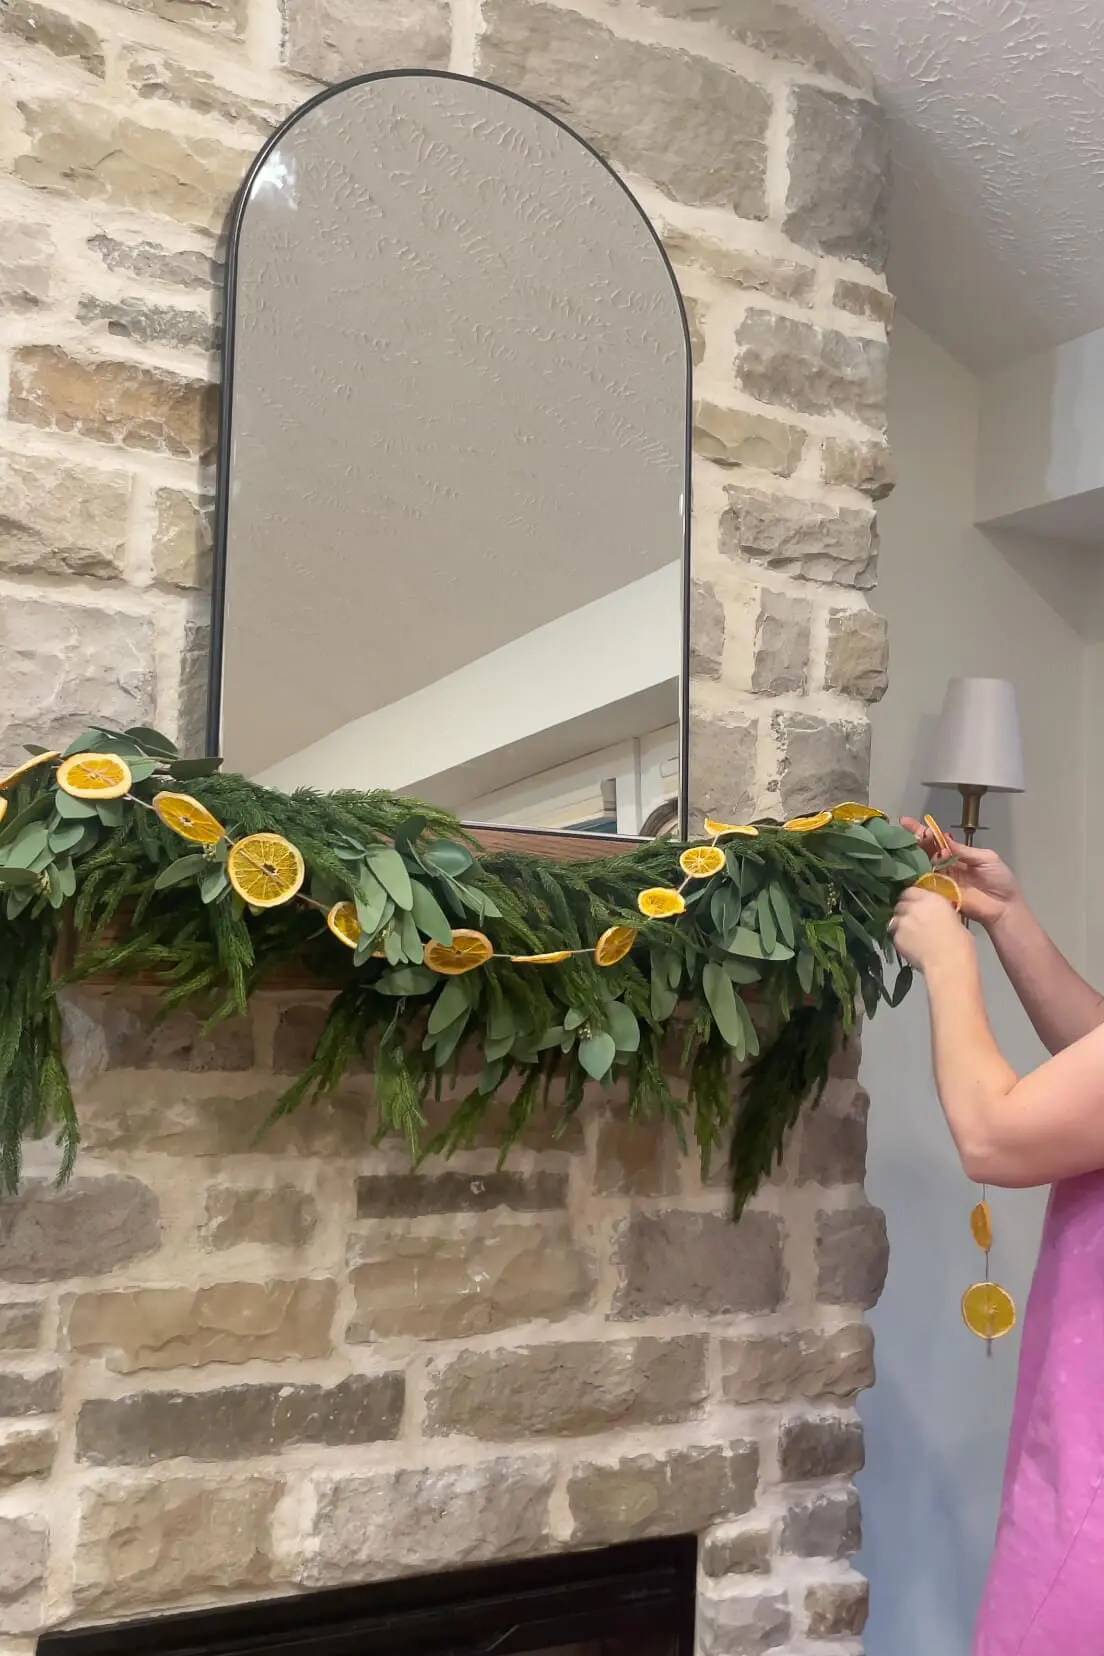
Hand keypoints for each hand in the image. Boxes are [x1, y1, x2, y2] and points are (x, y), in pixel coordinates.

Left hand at [890, 887, 973, 972]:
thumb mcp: (954, 920)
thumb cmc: (960, 944)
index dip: (911, 899)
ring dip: (900, 925)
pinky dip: (900, 939)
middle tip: (911, 922)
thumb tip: (935, 917)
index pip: (911, 891)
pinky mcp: (896, 937)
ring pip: (894, 919)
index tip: (914, 905)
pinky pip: (894, 935)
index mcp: (932, 899)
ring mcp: (903, 921)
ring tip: (909, 936)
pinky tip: (909, 947)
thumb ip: (938, 913)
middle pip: (900, 904)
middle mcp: (914, 907)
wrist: (948, 962)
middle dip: (904, 911)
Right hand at [901, 818, 1020, 930]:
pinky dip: (916, 875)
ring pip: (922, 865)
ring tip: (907, 842)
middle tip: (904, 829)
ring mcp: (941, 881)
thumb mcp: (986, 858)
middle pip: (926, 851)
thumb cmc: (1000, 881)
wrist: (1004, 907)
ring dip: (915, 853)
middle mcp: (946, 867)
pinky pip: (924, 884)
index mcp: (957, 855)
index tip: (907, 822)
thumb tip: (944, 839)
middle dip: (915, 838)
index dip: (924, 831)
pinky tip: (910, 865)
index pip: (937, 841)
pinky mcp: (939, 895)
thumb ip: (964, 850)